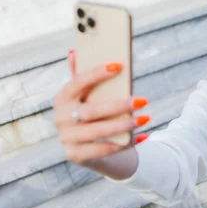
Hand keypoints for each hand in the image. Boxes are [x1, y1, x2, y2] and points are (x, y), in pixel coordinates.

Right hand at [52, 49, 148, 169]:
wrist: (92, 149)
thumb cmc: (94, 114)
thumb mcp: (88, 96)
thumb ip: (82, 75)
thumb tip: (73, 52)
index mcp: (62, 98)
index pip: (77, 82)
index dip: (97, 74)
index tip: (119, 66)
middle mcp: (60, 118)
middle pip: (91, 111)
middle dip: (118, 105)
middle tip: (142, 100)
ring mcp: (66, 138)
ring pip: (98, 131)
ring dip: (124, 125)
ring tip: (146, 118)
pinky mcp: (76, 156)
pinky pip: (105, 149)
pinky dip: (126, 143)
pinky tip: (143, 135)